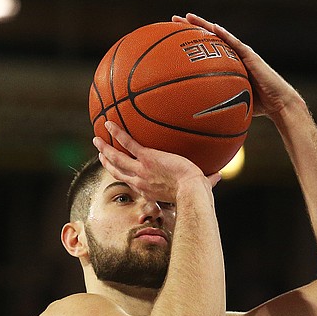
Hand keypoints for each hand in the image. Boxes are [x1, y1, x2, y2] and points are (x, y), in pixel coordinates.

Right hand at [93, 121, 220, 199]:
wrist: (192, 191)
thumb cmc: (198, 192)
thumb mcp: (199, 186)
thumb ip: (208, 180)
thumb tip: (220, 175)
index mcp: (149, 190)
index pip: (133, 183)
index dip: (123, 176)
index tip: (118, 170)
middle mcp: (140, 181)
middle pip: (117, 172)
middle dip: (108, 163)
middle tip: (100, 155)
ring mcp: (141, 170)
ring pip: (116, 159)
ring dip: (105, 149)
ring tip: (96, 140)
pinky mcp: (146, 157)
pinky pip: (127, 143)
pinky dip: (117, 132)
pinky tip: (109, 123)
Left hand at [174, 13, 300, 119]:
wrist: (278, 103)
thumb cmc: (256, 106)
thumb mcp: (230, 103)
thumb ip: (215, 104)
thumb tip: (196, 118)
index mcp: (226, 63)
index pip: (205, 48)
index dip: (189, 41)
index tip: (172, 36)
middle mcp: (232, 55)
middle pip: (208, 37)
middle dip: (190, 27)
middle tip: (173, 20)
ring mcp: (242, 53)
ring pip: (219, 35)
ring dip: (203, 24)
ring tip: (187, 17)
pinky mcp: (251, 56)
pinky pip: (236, 44)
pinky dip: (225, 35)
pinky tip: (214, 27)